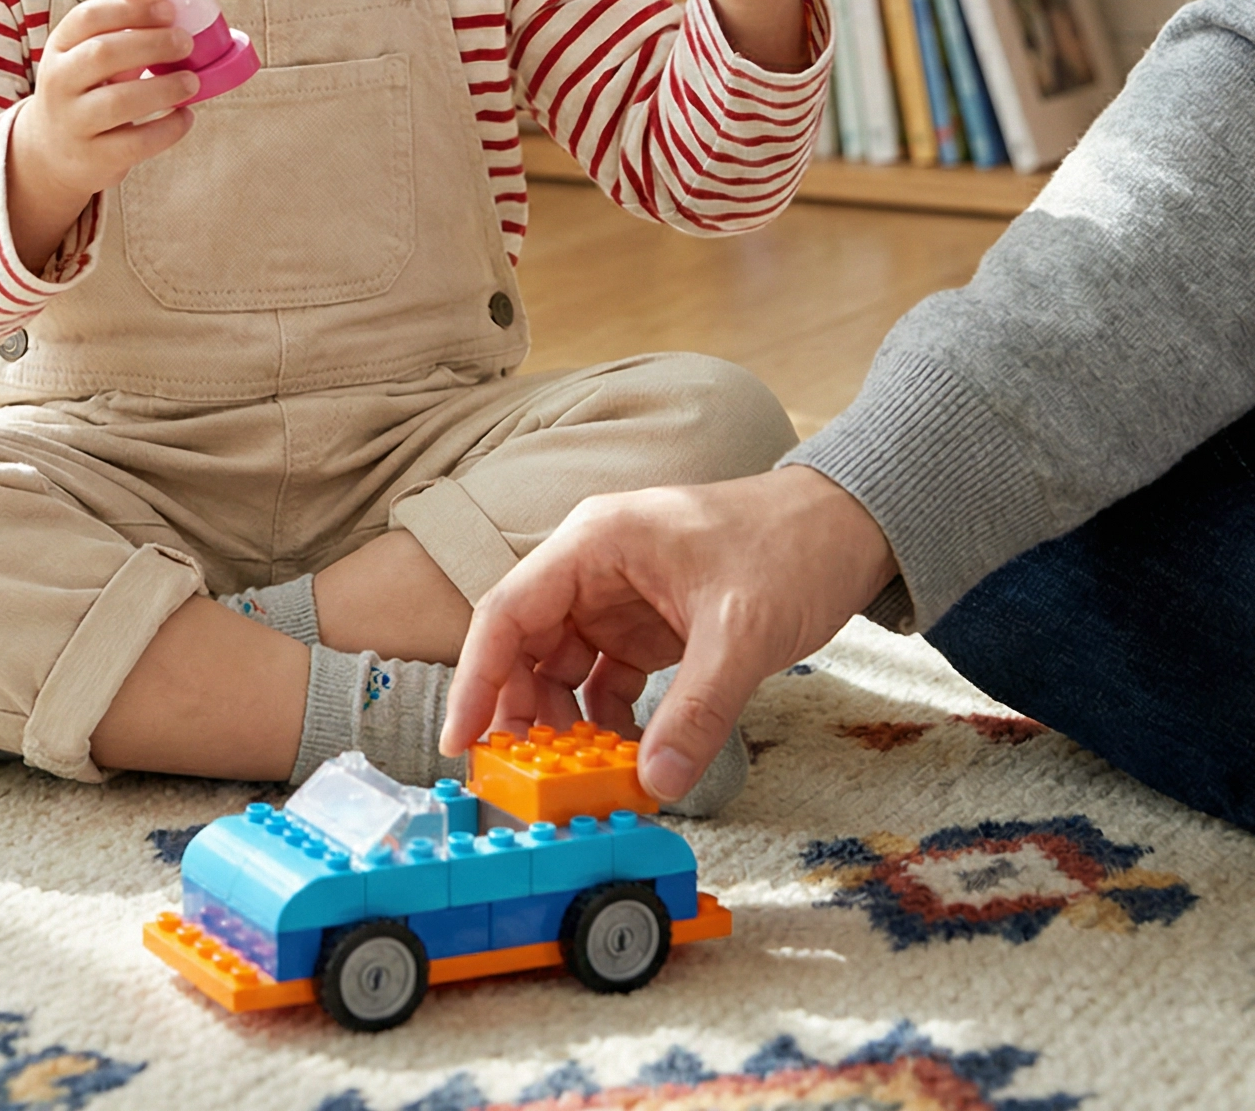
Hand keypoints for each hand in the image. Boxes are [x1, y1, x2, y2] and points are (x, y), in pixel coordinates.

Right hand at [5, 0, 197, 272]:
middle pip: (103, 54)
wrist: (52, 152)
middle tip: (186, 42)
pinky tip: (185, 116)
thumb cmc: (83, 93)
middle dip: (152, 44)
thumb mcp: (84, 59)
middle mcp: (59, 83)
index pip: (88, 17)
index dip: (131, 10)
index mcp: (59, 48)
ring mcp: (73, 122)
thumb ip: (119, 37)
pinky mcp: (94, 157)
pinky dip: (168, 128)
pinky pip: (136, 142)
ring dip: (164, 88)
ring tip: (192, 81)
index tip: (168, 10)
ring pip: (119, 101)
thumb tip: (174, 13)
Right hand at [440, 466, 898, 803]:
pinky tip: (623, 758)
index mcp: (594, 542)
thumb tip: (656, 782)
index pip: (508, 611)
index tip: (461, 738)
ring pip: (561, 667)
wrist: (848, 526)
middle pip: (525, 644)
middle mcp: (593, 567)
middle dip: (522, 711)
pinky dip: (606, 721)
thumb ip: (697, 709)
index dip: (477, 678)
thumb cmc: (790, 547)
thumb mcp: (743, 632)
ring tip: (577, 777)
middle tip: (526, 777)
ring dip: (564, 722)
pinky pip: (604, 679)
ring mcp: (617, 597)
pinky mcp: (645, 626)